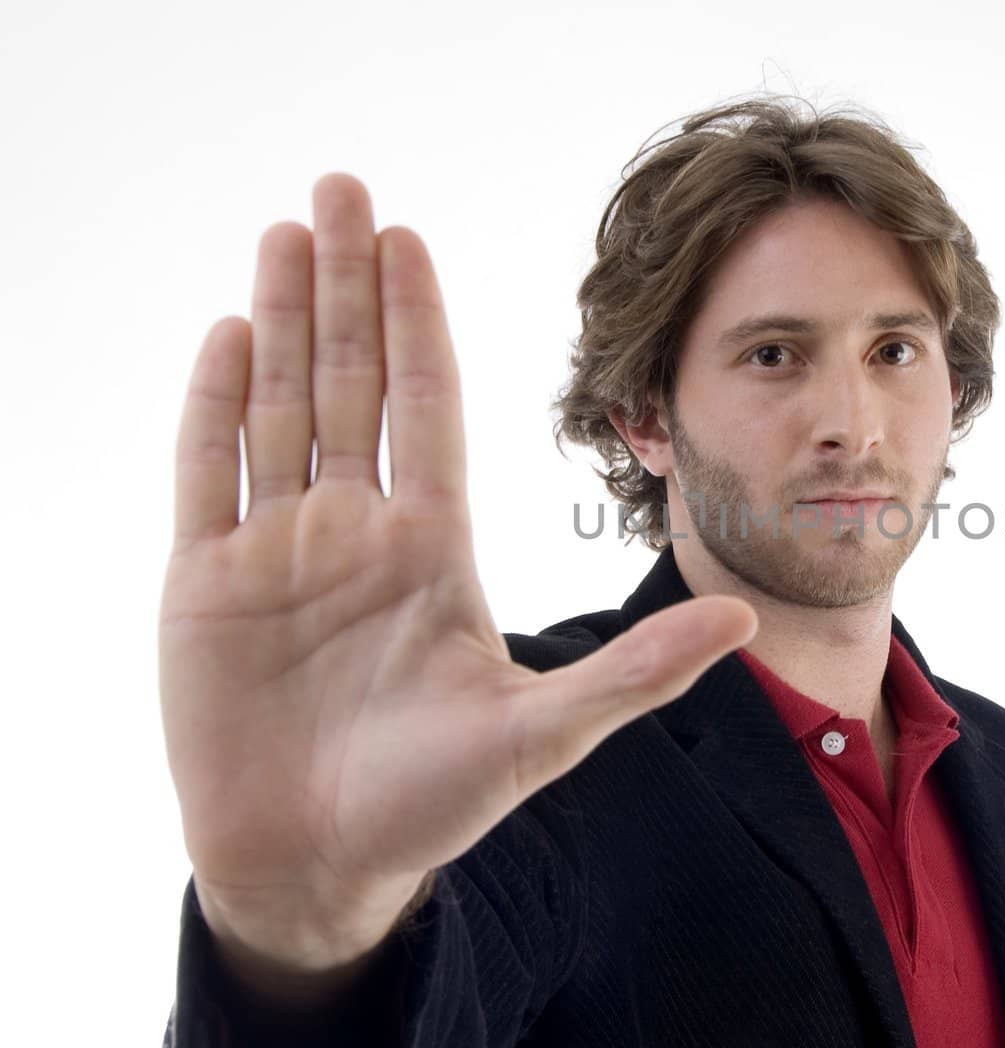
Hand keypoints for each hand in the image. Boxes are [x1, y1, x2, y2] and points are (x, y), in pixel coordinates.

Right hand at [159, 173, 755, 966]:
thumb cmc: (430, 806)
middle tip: (341, 187)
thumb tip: (747, 619)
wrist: (322, 869)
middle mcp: (356, 532)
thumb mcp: (544, 732)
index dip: (416, 319)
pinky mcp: (206, 588)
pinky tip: (227, 334)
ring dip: (280, 316)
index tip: (410, 240)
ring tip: (283, 228)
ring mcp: (279, 553)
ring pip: (279, 405)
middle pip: (350, 378)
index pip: (425, 403)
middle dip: (344, 283)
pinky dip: (214, 404)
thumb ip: (637, 672)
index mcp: (430, 548)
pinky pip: (209, 474)